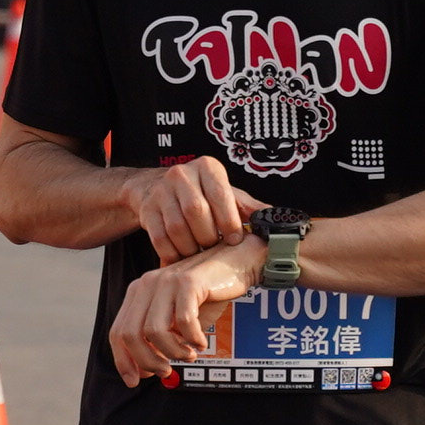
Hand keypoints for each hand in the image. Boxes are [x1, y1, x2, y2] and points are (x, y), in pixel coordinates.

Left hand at [109, 236, 265, 381]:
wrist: (236, 262)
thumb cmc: (206, 294)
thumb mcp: (176, 319)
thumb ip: (158, 340)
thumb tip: (144, 371)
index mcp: (138, 292)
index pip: (117, 332)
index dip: (123, 360)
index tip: (135, 381)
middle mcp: (147, 284)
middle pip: (131, 335)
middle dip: (147, 361)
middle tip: (166, 370)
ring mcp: (166, 281)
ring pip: (154, 331)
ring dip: (172, 352)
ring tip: (188, 355)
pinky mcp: (188, 281)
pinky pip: (183, 322)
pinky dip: (192, 339)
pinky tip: (201, 342)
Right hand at [113, 156, 257, 263]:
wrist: (157, 188)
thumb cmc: (200, 194)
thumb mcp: (227, 194)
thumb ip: (249, 208)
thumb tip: (277, 220)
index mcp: (207, 167)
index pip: (220, 194)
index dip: (229, 221)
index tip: (234, 239)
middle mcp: (182, 174)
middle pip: (196, 211)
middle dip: (208, 236)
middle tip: (215, 249)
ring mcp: (161, 191)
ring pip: (177, 227)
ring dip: (191, 247)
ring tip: (200, 254)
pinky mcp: (147, 210)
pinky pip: (161, 238)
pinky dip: (173, 253)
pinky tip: (183, 257)